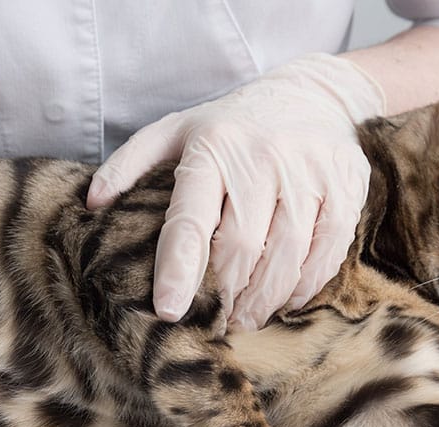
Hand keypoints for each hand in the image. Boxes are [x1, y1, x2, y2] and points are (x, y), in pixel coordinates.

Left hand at [87, 54, 385, 329]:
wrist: (311, 94)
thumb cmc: (230, 125)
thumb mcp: (175, 131)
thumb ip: (130, 163)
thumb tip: (91, 203)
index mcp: (212, 148)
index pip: (191, 220)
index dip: (179, 270)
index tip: (169, 310)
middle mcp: (262, 157)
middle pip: (241, 249)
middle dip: (224, 296)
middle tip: (214, 320)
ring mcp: (310, 171)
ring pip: (287, 257)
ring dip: (264, 301)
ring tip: (246, 319)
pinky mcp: (347, 186)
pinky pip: (327, 252)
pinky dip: (304, 286)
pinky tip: (285, 299)